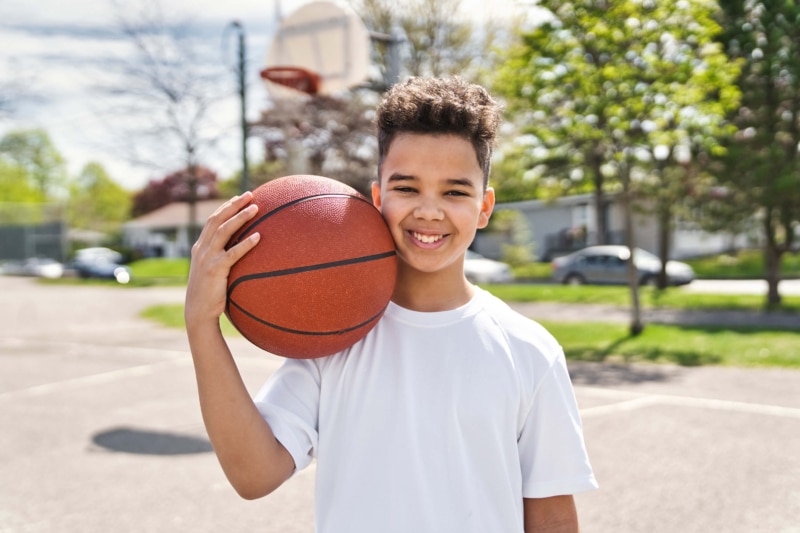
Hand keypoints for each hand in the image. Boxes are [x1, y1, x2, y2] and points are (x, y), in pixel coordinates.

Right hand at [184, 192, 259, 327]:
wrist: (198, 312)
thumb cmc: (209, 294)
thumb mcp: (213, 272)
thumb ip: (222, 260)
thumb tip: (240, 253)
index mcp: (200, 247)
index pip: (213, 220)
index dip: (226, 207)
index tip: (239, 197)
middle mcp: (202, 249)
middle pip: (217, 219)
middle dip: (233, 204)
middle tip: (250, 195)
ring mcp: (207, 258)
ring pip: (224, 231)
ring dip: (240, 217)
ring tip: (256, 208)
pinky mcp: (215, 270)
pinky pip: (232, 253)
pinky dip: (246, 244)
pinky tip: (258, 237)